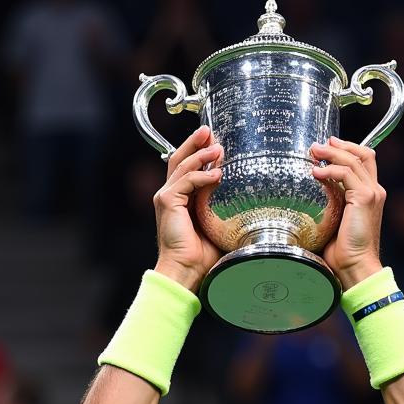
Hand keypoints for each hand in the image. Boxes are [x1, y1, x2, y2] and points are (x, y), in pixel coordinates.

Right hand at [153, 125, 222, 291]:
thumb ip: (221, 205)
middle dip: (196, 143)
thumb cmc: (201, 256)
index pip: (187, 168)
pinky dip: (202, 175)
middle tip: (211, 132)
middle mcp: (170, 195)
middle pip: (180, 159)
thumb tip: (237, 191)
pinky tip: (218, 174)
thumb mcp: (216, 224)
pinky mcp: (167, 202)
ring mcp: (166, 197)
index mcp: (180, 200)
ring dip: (201, 154)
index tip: (216, 142)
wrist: (185, 271)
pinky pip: (186, 180)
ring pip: (183, 165)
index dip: (199, 152)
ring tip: (219, 148)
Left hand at [309, 136, 384, 287]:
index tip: (328, 145)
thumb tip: (313, 191)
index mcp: (370, 195)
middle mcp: (374, 191)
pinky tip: (316, 172)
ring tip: (313, 152)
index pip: (364, 161)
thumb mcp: (336, 221)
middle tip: (317, 145)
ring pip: (352, 161)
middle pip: (362, 154)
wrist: (355, 266)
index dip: (348, 149)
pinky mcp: (364, 199)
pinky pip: (346, 174)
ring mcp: (371, 194)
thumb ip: (331, 202)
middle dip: (339, 145)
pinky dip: (330, 170)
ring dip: (331, 153)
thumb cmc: (344, 251)